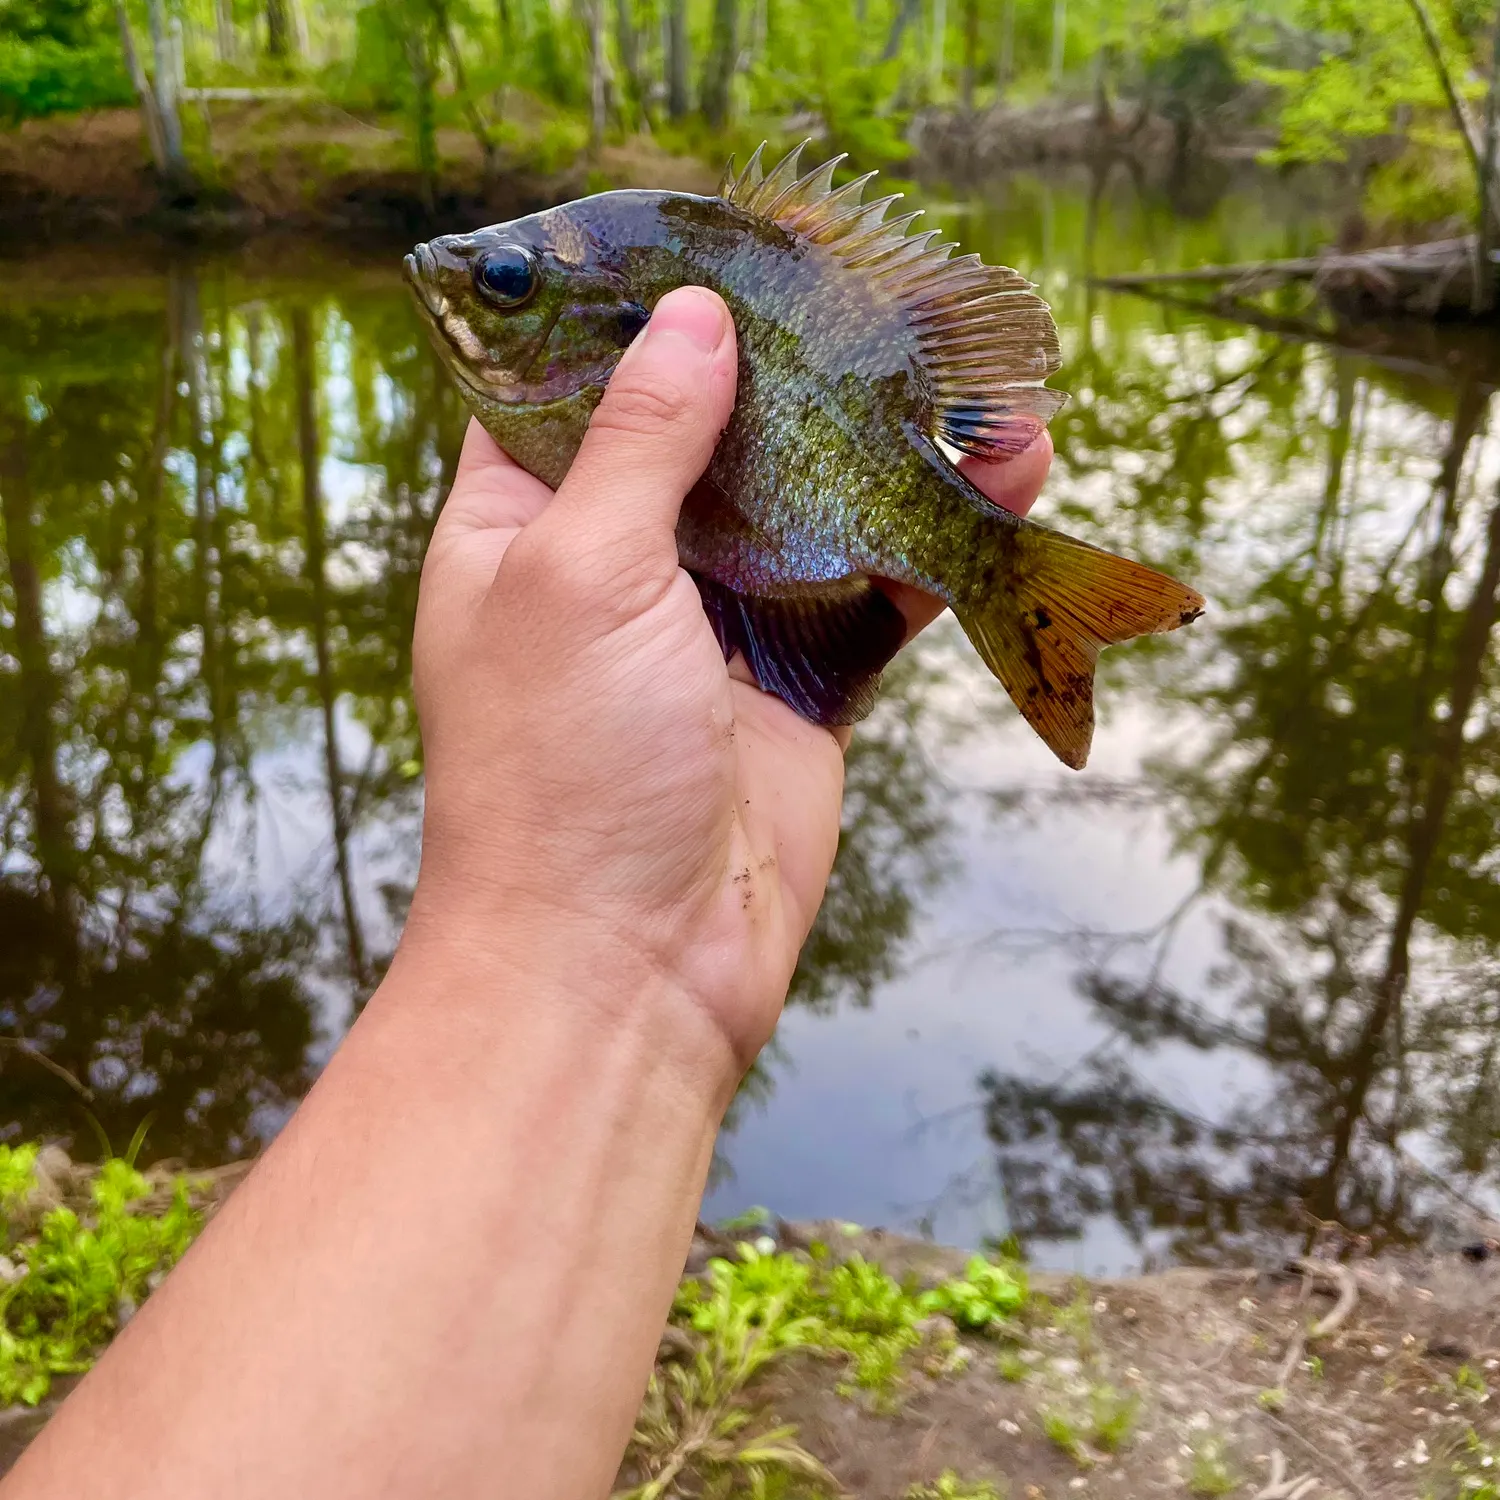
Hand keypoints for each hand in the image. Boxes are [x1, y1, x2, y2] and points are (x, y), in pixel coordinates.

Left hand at [406, 287, 1050, 1079]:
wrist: (627, 967)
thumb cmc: (560, 768)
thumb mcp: (578, 574)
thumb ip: (642, 440)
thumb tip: (693, 318)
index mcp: (523, 526)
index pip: (573, 385)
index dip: (638, 313)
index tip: (724, 247)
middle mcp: (619, 566)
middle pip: (716, 434)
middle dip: (798, 369)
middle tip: (882, 294)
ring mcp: (715, 626)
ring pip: (812, 506)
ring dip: (889, 447)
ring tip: (978, 378)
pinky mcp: (799, 686)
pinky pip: (875, 592)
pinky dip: (937, 539)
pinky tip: (1005, 475)